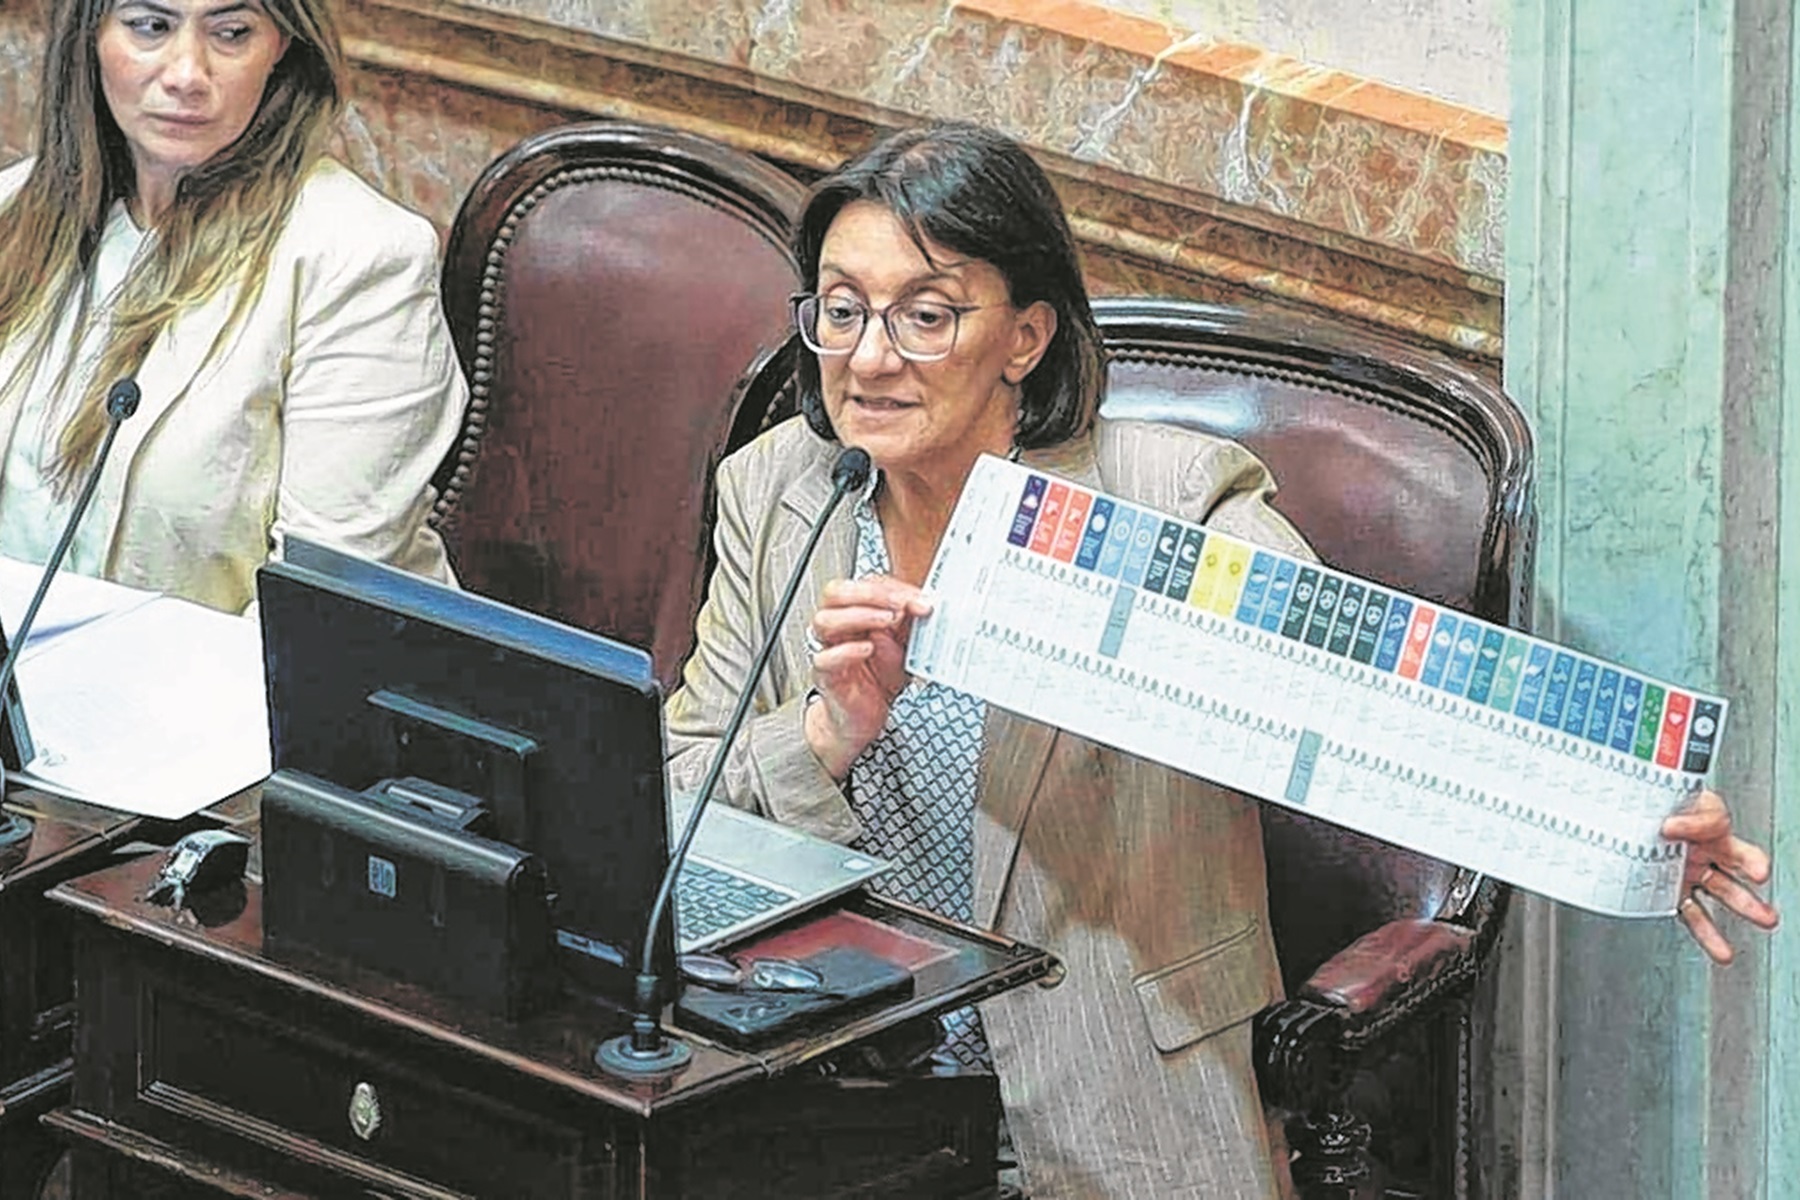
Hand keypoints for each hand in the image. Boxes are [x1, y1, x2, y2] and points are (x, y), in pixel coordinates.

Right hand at [802, 576, 932, 779]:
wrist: (865, 715)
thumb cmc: (879, 677)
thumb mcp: (904, 645)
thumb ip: (910, 624)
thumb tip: (921, 604)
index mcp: (855, 612)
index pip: (863, 585)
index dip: (891, 588)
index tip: (919, 598)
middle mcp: (838, 627)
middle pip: (835, 593)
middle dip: (870, 594)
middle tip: (899, 605)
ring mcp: (828, 649)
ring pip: (825, 620)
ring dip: (859, 616)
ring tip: (887, 622)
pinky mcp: (826, 676)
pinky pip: (824, 658)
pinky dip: (847, 651)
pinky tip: (867, 649)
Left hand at [1664, 789, 1778, 962]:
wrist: (1625, 808)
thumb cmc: (1657, 800)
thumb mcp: (1680, 796)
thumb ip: (1685, 814)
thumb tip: (1672, 827)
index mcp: (1709, 830)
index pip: (1730, 840)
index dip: (1749, 859)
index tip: (1759, 873)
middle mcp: (1704, 853)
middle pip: (1734, 878)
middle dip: (1750, 901)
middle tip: (1766, 916)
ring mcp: (1689, 873)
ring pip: (1719, 897)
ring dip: (1737, 916)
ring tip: (1751, 935)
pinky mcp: (1672, 889)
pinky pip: (1692, 914)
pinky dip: (1707, 934)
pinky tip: (1720, 951)